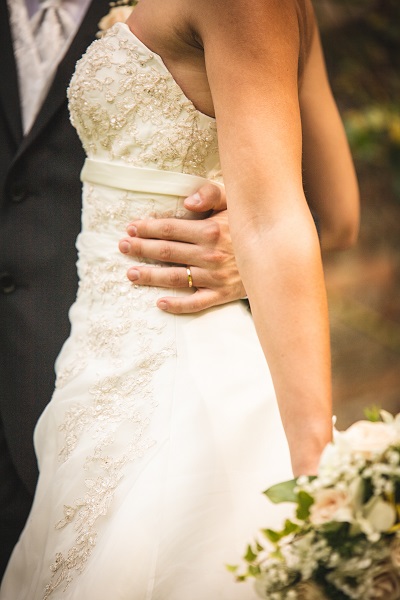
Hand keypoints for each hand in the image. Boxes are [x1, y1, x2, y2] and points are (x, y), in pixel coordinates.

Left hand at [118, 183, 245, 313]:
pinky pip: (196, 303)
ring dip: (150, 276)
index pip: (170, 229)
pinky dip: (178, 305)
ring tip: (130, 273)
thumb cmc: (249, 225)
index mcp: (210, 231)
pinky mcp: (221, 295)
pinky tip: (159, 304)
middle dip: (141, 249)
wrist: (278, 254)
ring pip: (175, 278)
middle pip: (166, 252)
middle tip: (122, 247)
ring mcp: (215, 277)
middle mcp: (210, 255)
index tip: (131, 228)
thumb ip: (210, 194)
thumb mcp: (234, 202)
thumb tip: (187, 203)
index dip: (147, 228)